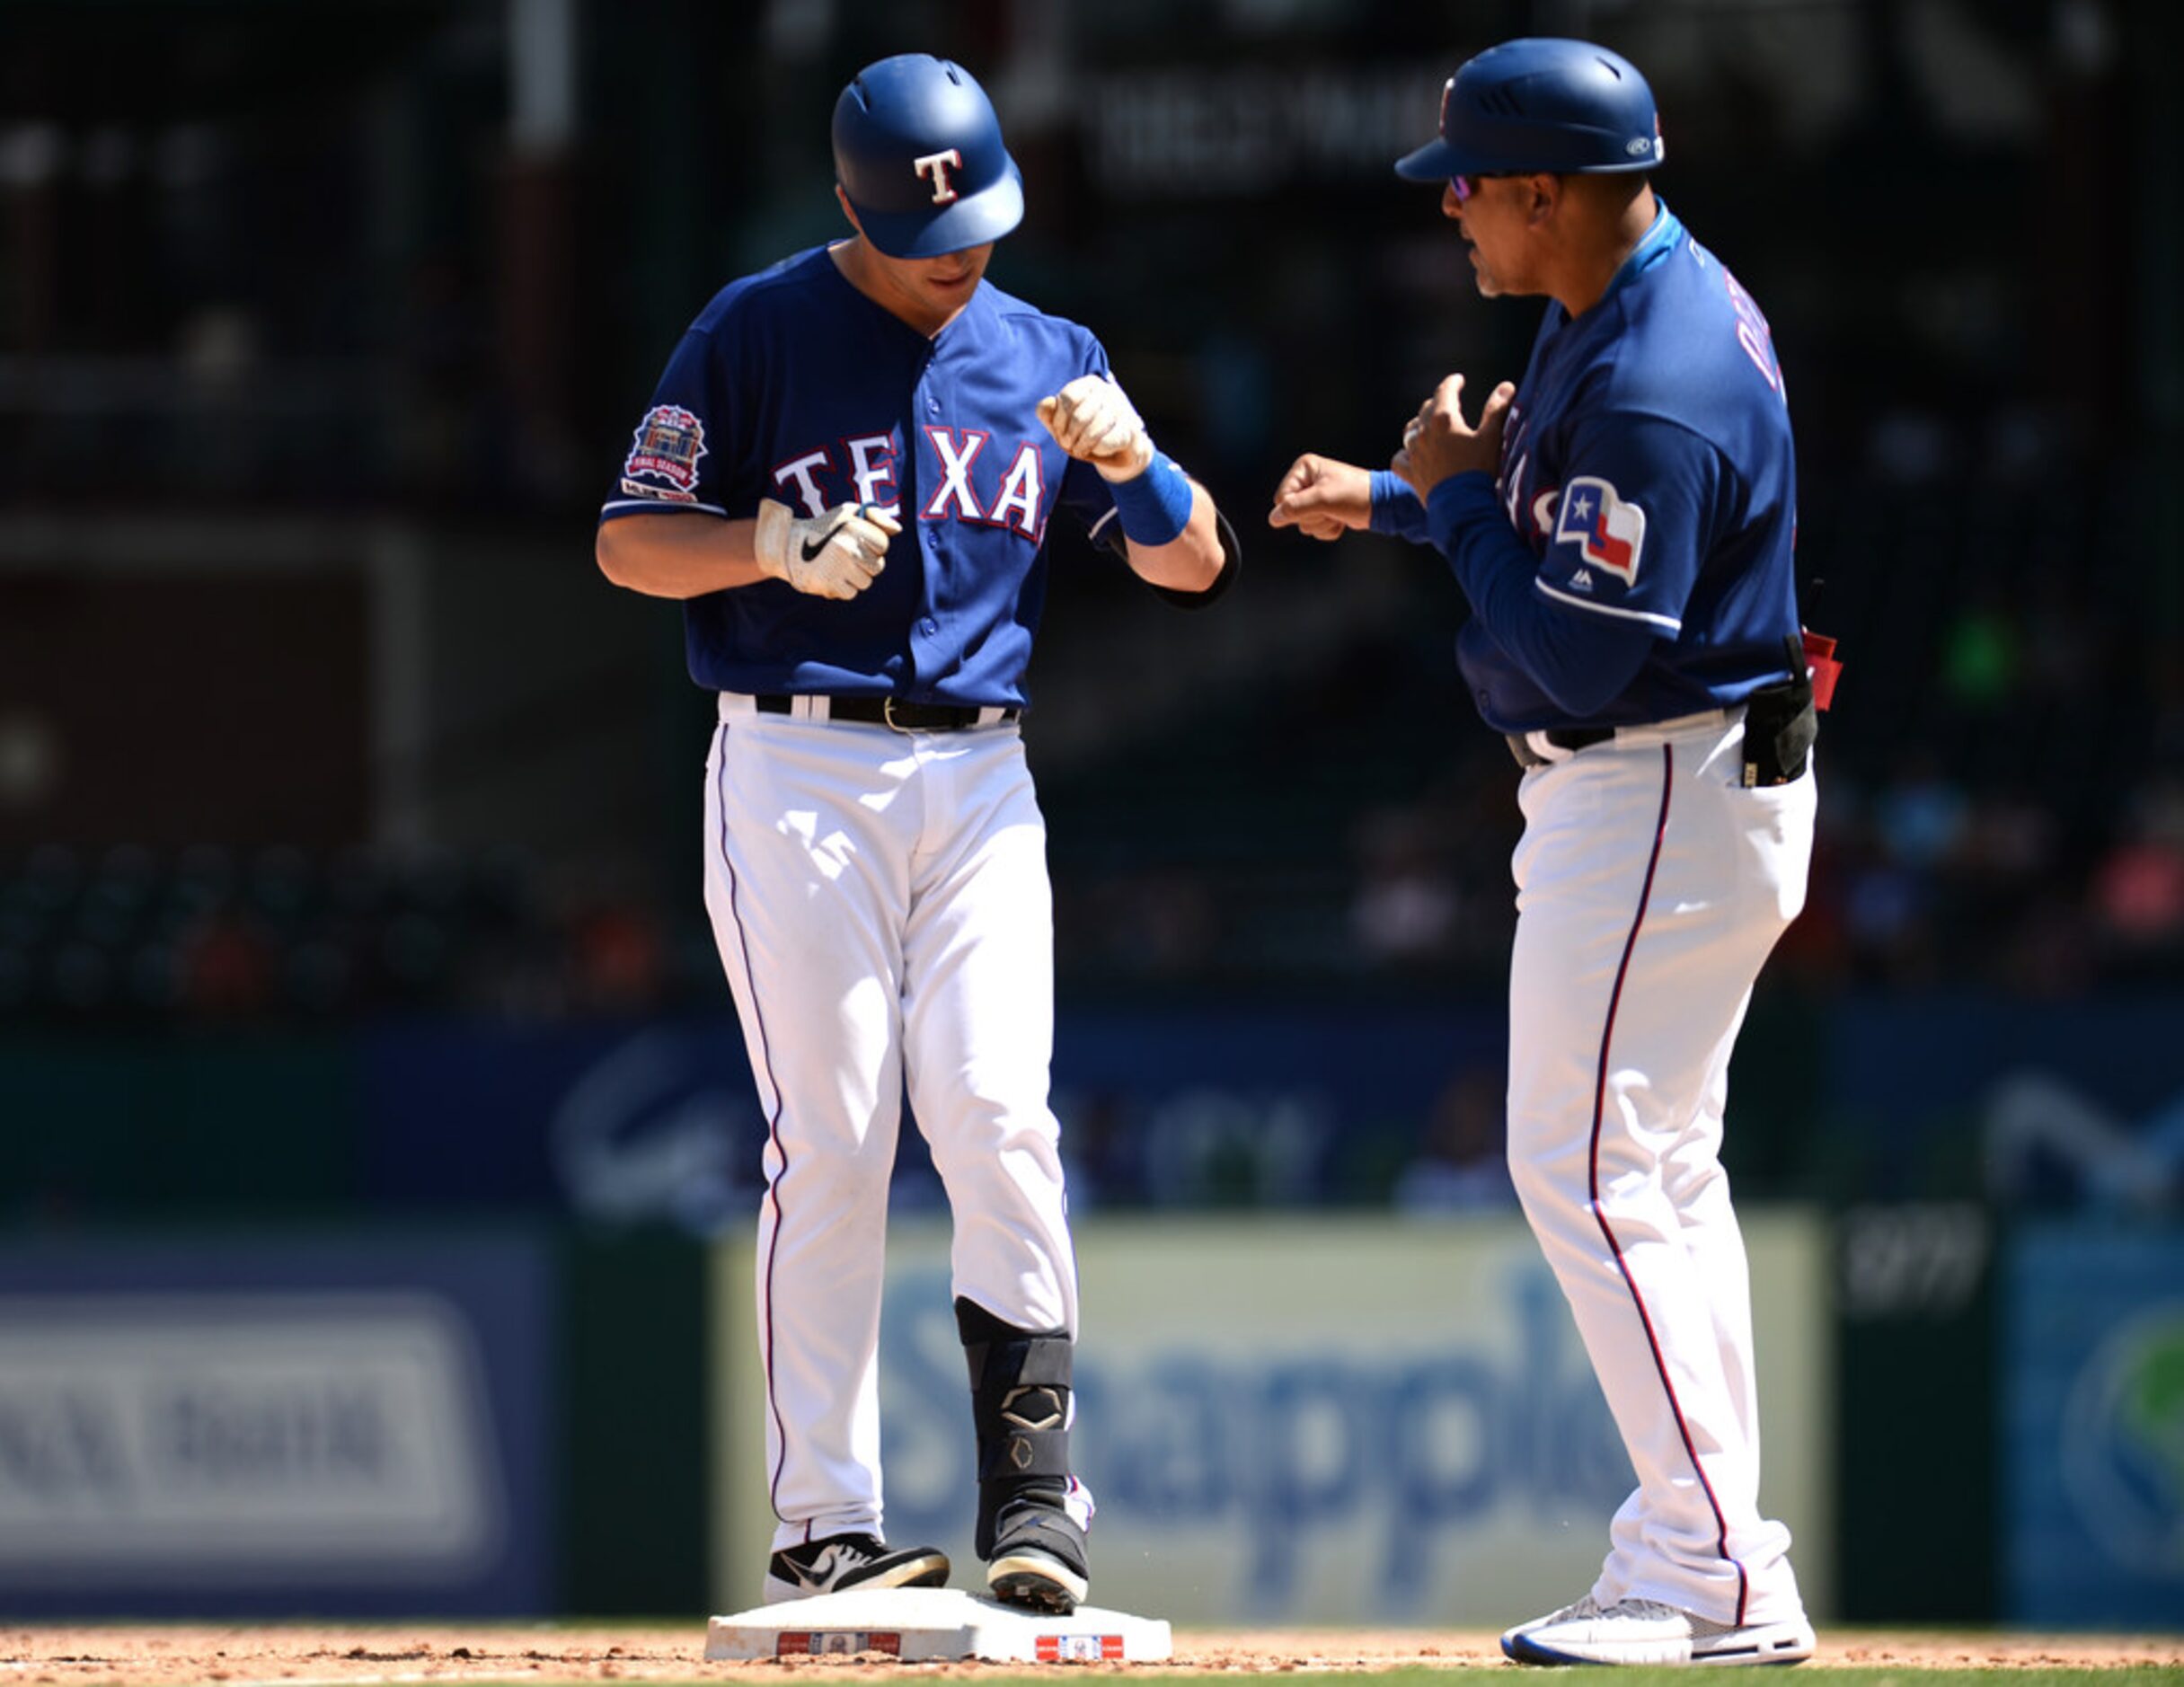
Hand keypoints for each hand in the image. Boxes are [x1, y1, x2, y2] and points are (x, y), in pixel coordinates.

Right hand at [752, 497, 898, 599]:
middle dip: (866, 562)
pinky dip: (843, 587)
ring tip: (839, 565)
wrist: (788, 546)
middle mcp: (846, 549)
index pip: (882, 544)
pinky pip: (851, 593)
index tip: (858, 540)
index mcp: (852, 528)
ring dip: (855, 576)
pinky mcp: (829, 585)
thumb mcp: (847, 512)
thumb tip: (898, 529)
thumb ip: (875, 516)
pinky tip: (832, 575)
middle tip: (847, 555)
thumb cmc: (824, 528)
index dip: (873, 544)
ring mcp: (838, 569)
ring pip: (865, 582)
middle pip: (877, 566)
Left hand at [1038, 375, 1154, 482]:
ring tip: (1079, 450)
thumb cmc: (1085, 432)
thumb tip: (1047, 403)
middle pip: (1079, 416)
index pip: (1069, 397)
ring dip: (1081, 446)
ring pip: (1093, 430)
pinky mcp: (1130, 429)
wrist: (1117, 449)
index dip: (1059, 419)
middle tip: (1067, 445)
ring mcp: (1121, 410)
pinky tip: (1095, 450)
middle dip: (1068, 436)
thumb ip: (1048, 413)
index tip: (1058, 432)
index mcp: (1089, 384)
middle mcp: (1107, 392)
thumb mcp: (1062, 423)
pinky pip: (1106, 441)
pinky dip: (1096, 450)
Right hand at [1267, 454, 1371, 540]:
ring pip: (1304, 523)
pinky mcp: (1324, 510)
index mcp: (1304, 468)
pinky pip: (1315, 529)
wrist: (1381, 504)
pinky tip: (1341, 519)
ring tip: (1337, 513)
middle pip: (1292, 512)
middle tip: (1331, 508)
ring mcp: (1315, 497)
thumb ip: (1295, 508)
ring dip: (1322, 524)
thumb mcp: (1322, 499)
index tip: (1319, 504)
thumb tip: (1273, 518)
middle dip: (1313, 517)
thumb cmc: (1355, 494)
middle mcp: (1307, 480)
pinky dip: (1328, 529)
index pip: (1282, 498)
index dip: (1298, 508)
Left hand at [1393, 375, 1513, 500]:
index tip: (1458, 380)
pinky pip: (1400, 458)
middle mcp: (1424, 432)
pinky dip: (1405, 454)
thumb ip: (1496, 410)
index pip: (1445, 390)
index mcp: (1444, 418)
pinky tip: (1410, 454)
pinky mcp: (1409, 472)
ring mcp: (1414, 453)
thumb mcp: (1491, 437)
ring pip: (1411, 430)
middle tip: (1448, 403)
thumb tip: (1506, 386)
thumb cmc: (1479, 470)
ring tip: (1429, 426)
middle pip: (1427, 408)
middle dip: (1438, 402)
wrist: (1461, 505)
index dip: (1452, 382)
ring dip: (1420, 425)